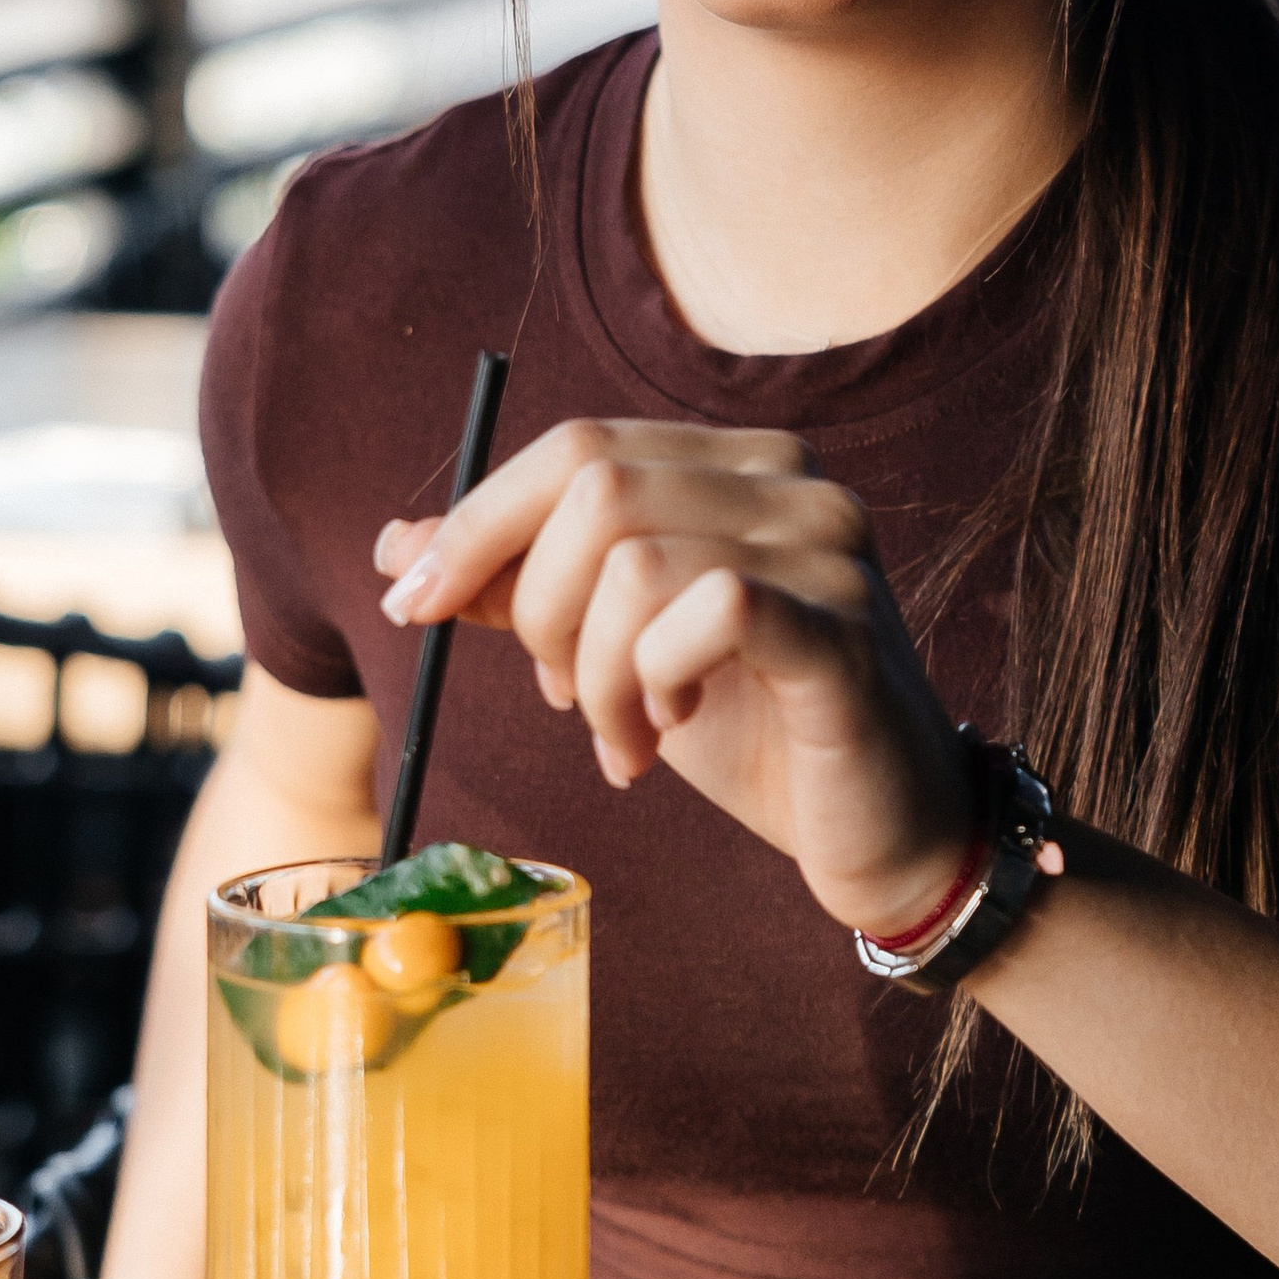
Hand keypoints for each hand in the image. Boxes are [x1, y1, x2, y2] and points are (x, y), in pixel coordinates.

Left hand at [376, 416, 976, 939]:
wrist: (879, 831)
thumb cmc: (754, 730)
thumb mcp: (616, 648)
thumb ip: (523, 587)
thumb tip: (399, 543)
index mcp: (737, 464)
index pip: (577, 446)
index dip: (478, 523)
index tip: (416, 604)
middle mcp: (793, 482)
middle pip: (595, 491)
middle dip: (540, 609)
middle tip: (562, 696)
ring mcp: (828, 549)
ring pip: (634, 561)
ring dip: (595, 674)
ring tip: (625, 736)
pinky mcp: (843, 632)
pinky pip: (710, 612)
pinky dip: (657, 678)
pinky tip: (673, 726)